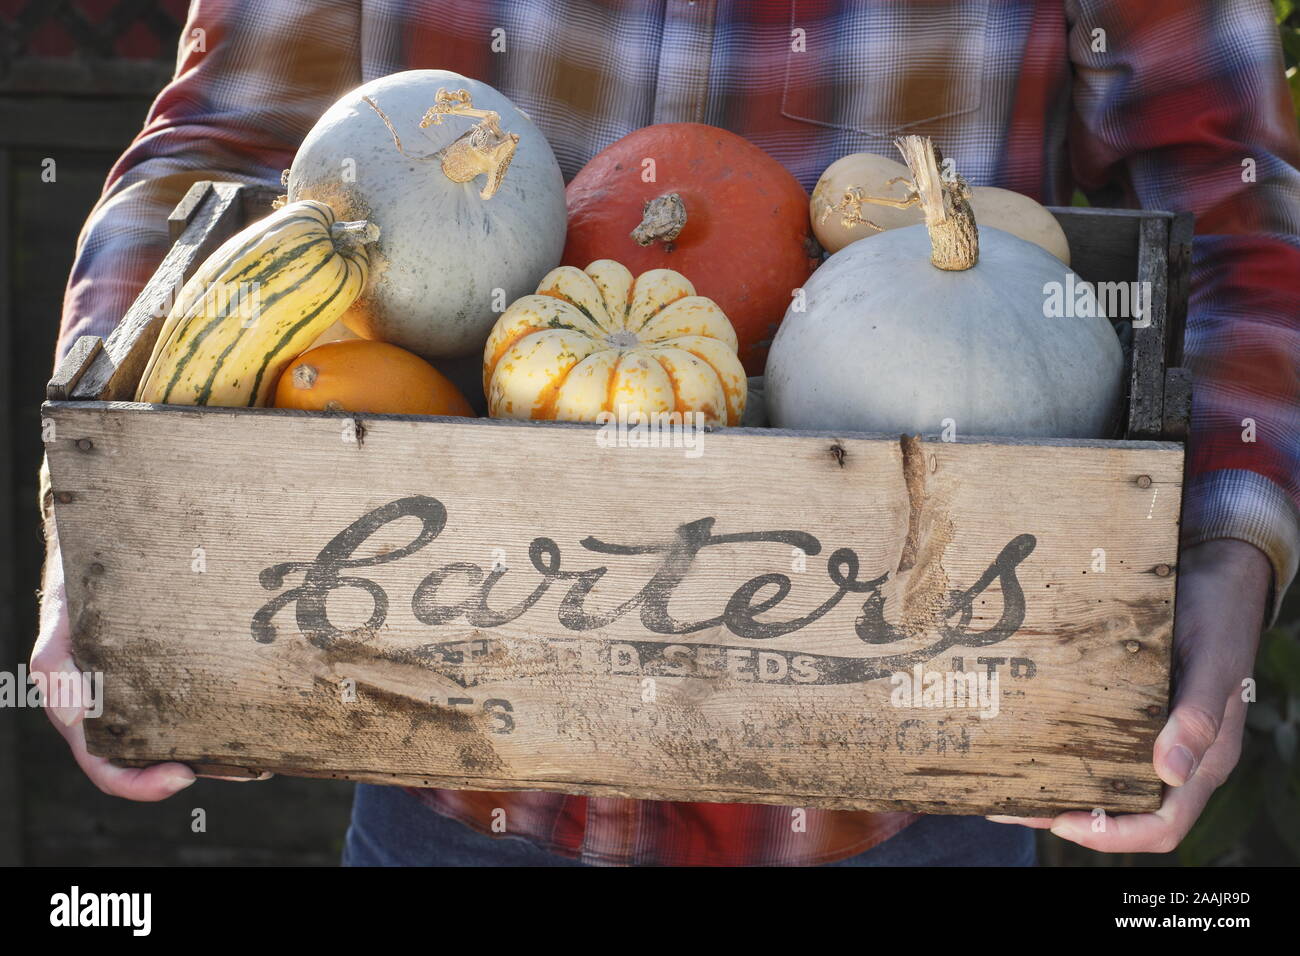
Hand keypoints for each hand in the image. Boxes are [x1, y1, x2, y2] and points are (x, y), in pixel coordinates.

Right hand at [32, 540, 268, 798]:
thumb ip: (55, 665)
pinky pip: (201, 699)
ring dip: (222, 751)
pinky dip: (227, 714)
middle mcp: (120, 709)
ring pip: (184, 735)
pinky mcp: (176, 669)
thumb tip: (74, 716)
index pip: (107, 765)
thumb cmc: (76, 584)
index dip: (140, 783)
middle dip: (198, 770)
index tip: (183, 777)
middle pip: (155, 760)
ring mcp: (150, 691)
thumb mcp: (61, 619)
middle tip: (244, 770)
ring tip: (264, 755)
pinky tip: (261, 714)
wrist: (107, 545)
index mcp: (86, 711)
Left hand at [988, 538, 1270, 852]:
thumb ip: (1199, 717)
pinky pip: (1097, 743)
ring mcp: (1151, 734)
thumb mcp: (1214, 664)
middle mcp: (1175, 756)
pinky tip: (1023, 740)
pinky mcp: (1129, 710)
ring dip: (1058, 786)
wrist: (1212, 575)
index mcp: (1204, 760)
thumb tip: (1169, 773)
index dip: (1113, 835)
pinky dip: (1062, 749)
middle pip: (1123, 810)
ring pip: (1104, 779)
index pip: (1162, 824)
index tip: (1062, 822)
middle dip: (1068, 815)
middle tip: (1012, 805)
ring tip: (1003, 782)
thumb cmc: (1218, 619)